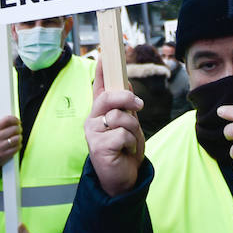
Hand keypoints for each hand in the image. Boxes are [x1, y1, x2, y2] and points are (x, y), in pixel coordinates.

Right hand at [0, 113, 21, 166]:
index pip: (6, 120)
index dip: (14, 119)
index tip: (18, 121)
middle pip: (13, 129)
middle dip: (19, 129)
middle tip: (19, 130)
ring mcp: (0, 147)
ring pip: (16, 139)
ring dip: (19, 138)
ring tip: (18, 137)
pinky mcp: (4, 155)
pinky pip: (16, 148)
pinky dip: (19, 146)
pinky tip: (17, 145)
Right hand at [85, 63, 143, 196]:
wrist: (122, 178)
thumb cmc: (125, 149)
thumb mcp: (129, 124)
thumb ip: (125, 106)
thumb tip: (126, 83)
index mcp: (100, 112)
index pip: (98, 87)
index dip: (100, 71)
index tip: (105, 55)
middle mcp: (93, 119)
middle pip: (108, 98)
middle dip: (126, 98)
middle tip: (139, 105)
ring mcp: (93, 132)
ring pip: (120, 117)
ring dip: (133, 130)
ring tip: (130, 142)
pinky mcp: (97, 146)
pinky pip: (122, 134)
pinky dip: (131, 143)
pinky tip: (126, 151)